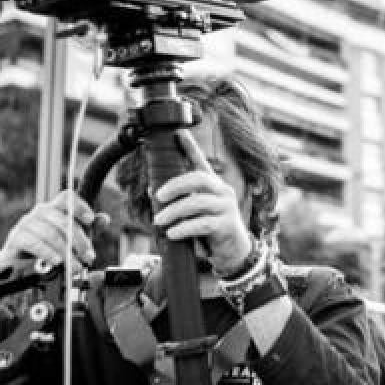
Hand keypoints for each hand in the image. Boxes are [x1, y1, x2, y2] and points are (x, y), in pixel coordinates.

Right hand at [0, 190, 101, 274]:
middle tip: (88, 257)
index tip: (90, 220)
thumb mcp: (71, 240)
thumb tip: (104, 219)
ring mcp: (27, 223)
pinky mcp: (17, 237)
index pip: (67, 198)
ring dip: (66, 252)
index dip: (80, 206)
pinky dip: (48, 253)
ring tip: (75, 266)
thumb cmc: (47, 250)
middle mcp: (40, 212)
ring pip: (51, 233)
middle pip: (63, 220)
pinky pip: (34, 242)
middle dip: (80, 240)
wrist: (17, 266)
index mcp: (54, 209)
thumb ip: (88, 229)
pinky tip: (56, 261)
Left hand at [152, 128, 253, 275]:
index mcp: (213, 185)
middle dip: (175, 185)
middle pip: (198, 178)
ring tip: (159, 221)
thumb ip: (179, 200)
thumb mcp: (194, 211)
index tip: (179, 133)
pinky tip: (172, 234)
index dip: (190, 147)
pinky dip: (184, 228)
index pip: (201, 161)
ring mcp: (226, 207)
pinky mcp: (227, 225)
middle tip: (158, 196)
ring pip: (197, 202)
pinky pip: (202, 224)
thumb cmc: (210, 228)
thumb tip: (151, 191)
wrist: (233, 251)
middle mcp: (222, 191)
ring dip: (174, 211)